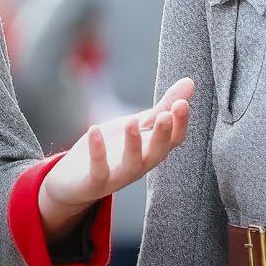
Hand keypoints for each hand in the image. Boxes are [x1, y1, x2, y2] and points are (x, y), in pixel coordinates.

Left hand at [38, 77, 192, 240]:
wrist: (75, 180)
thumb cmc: (113, 148)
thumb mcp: (138, 124)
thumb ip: (163, 107)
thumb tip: (190, 82)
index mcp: (152, 150)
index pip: (174, 140)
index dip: (180, 124)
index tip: (182, 103)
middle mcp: (140, 166)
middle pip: (157, 154)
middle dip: (162, 135)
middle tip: (166, 115)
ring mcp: (118, 177)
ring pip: (132, 165)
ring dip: (133, 145)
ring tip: (131, 121)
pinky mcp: (95, 183)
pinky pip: (99, 171)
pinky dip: (98, 152)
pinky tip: (93, 129)